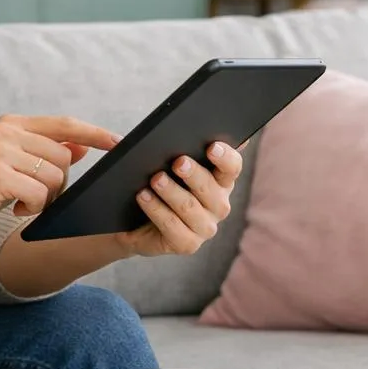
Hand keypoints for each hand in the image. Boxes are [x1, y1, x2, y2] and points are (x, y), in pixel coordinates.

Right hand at [0, 115, 118, 240]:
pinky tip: (14, 210)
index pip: (64, 124)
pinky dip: (33, 208)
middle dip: (59, 183)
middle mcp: (7, 132)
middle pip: (63, 157)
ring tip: (22, 202)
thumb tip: (82, 146)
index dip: (93, 133)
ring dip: (46, 198)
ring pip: (55, 177)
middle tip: (36, 196)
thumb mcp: (13, 165)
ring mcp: (0, 152)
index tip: (118, 141)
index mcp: (12, 124)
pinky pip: (39, 194)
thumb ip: (45, 153)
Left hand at [113, 141, 244, 257]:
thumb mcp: (168, 162)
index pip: (232, 167)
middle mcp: (218, 205)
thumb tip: (197, 124)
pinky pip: (172, 226)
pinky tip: (144, 197)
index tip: (212, 147)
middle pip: (210, 188)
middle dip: (193, 174)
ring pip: (189, 207)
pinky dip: (156, 210)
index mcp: (221, 181)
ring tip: (155, 179)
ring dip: (171, 192)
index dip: (225, 157)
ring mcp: (205, 227)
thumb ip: (183, 145)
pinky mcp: (187, 244)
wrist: (135, 221)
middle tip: (177, 162)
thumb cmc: (158, 184)